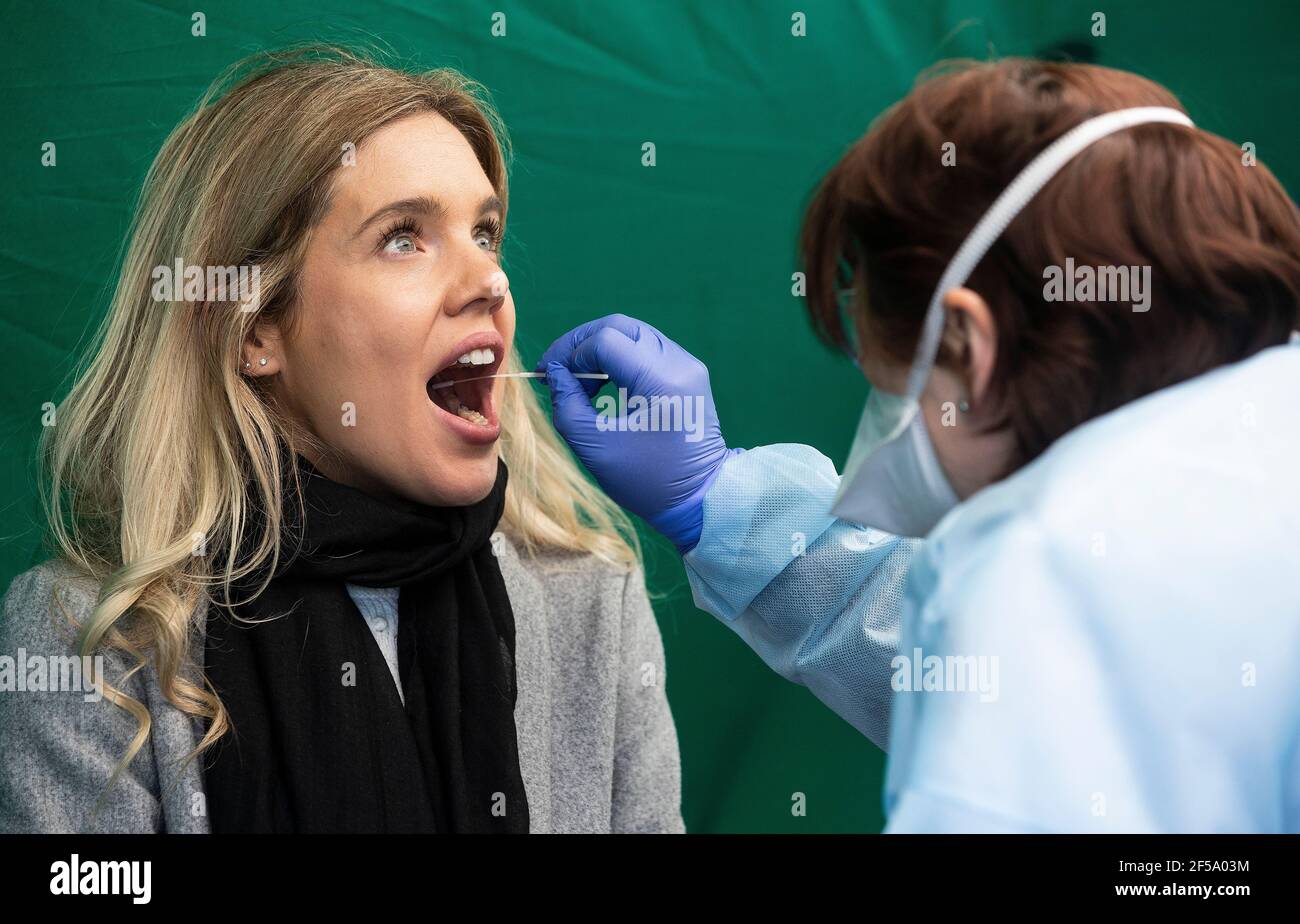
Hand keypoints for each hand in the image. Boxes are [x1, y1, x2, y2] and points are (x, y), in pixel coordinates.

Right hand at [535, 314, 740, 551]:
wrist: (701, 499)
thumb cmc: (649, 482)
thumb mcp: (596, 447)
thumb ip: (568, 404)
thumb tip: (556, 373)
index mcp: (661, 380)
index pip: (604, 340)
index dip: (569, 352)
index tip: (548, 375)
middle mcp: (679, 364)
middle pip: (619, 326)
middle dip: (581, 343)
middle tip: (557, 368)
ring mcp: (688, 365)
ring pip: (633, 334)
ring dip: (599, 349)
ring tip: (578, 380)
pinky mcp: (688, 373)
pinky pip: (646, 349)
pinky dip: (618, 358)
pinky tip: (602, 384)